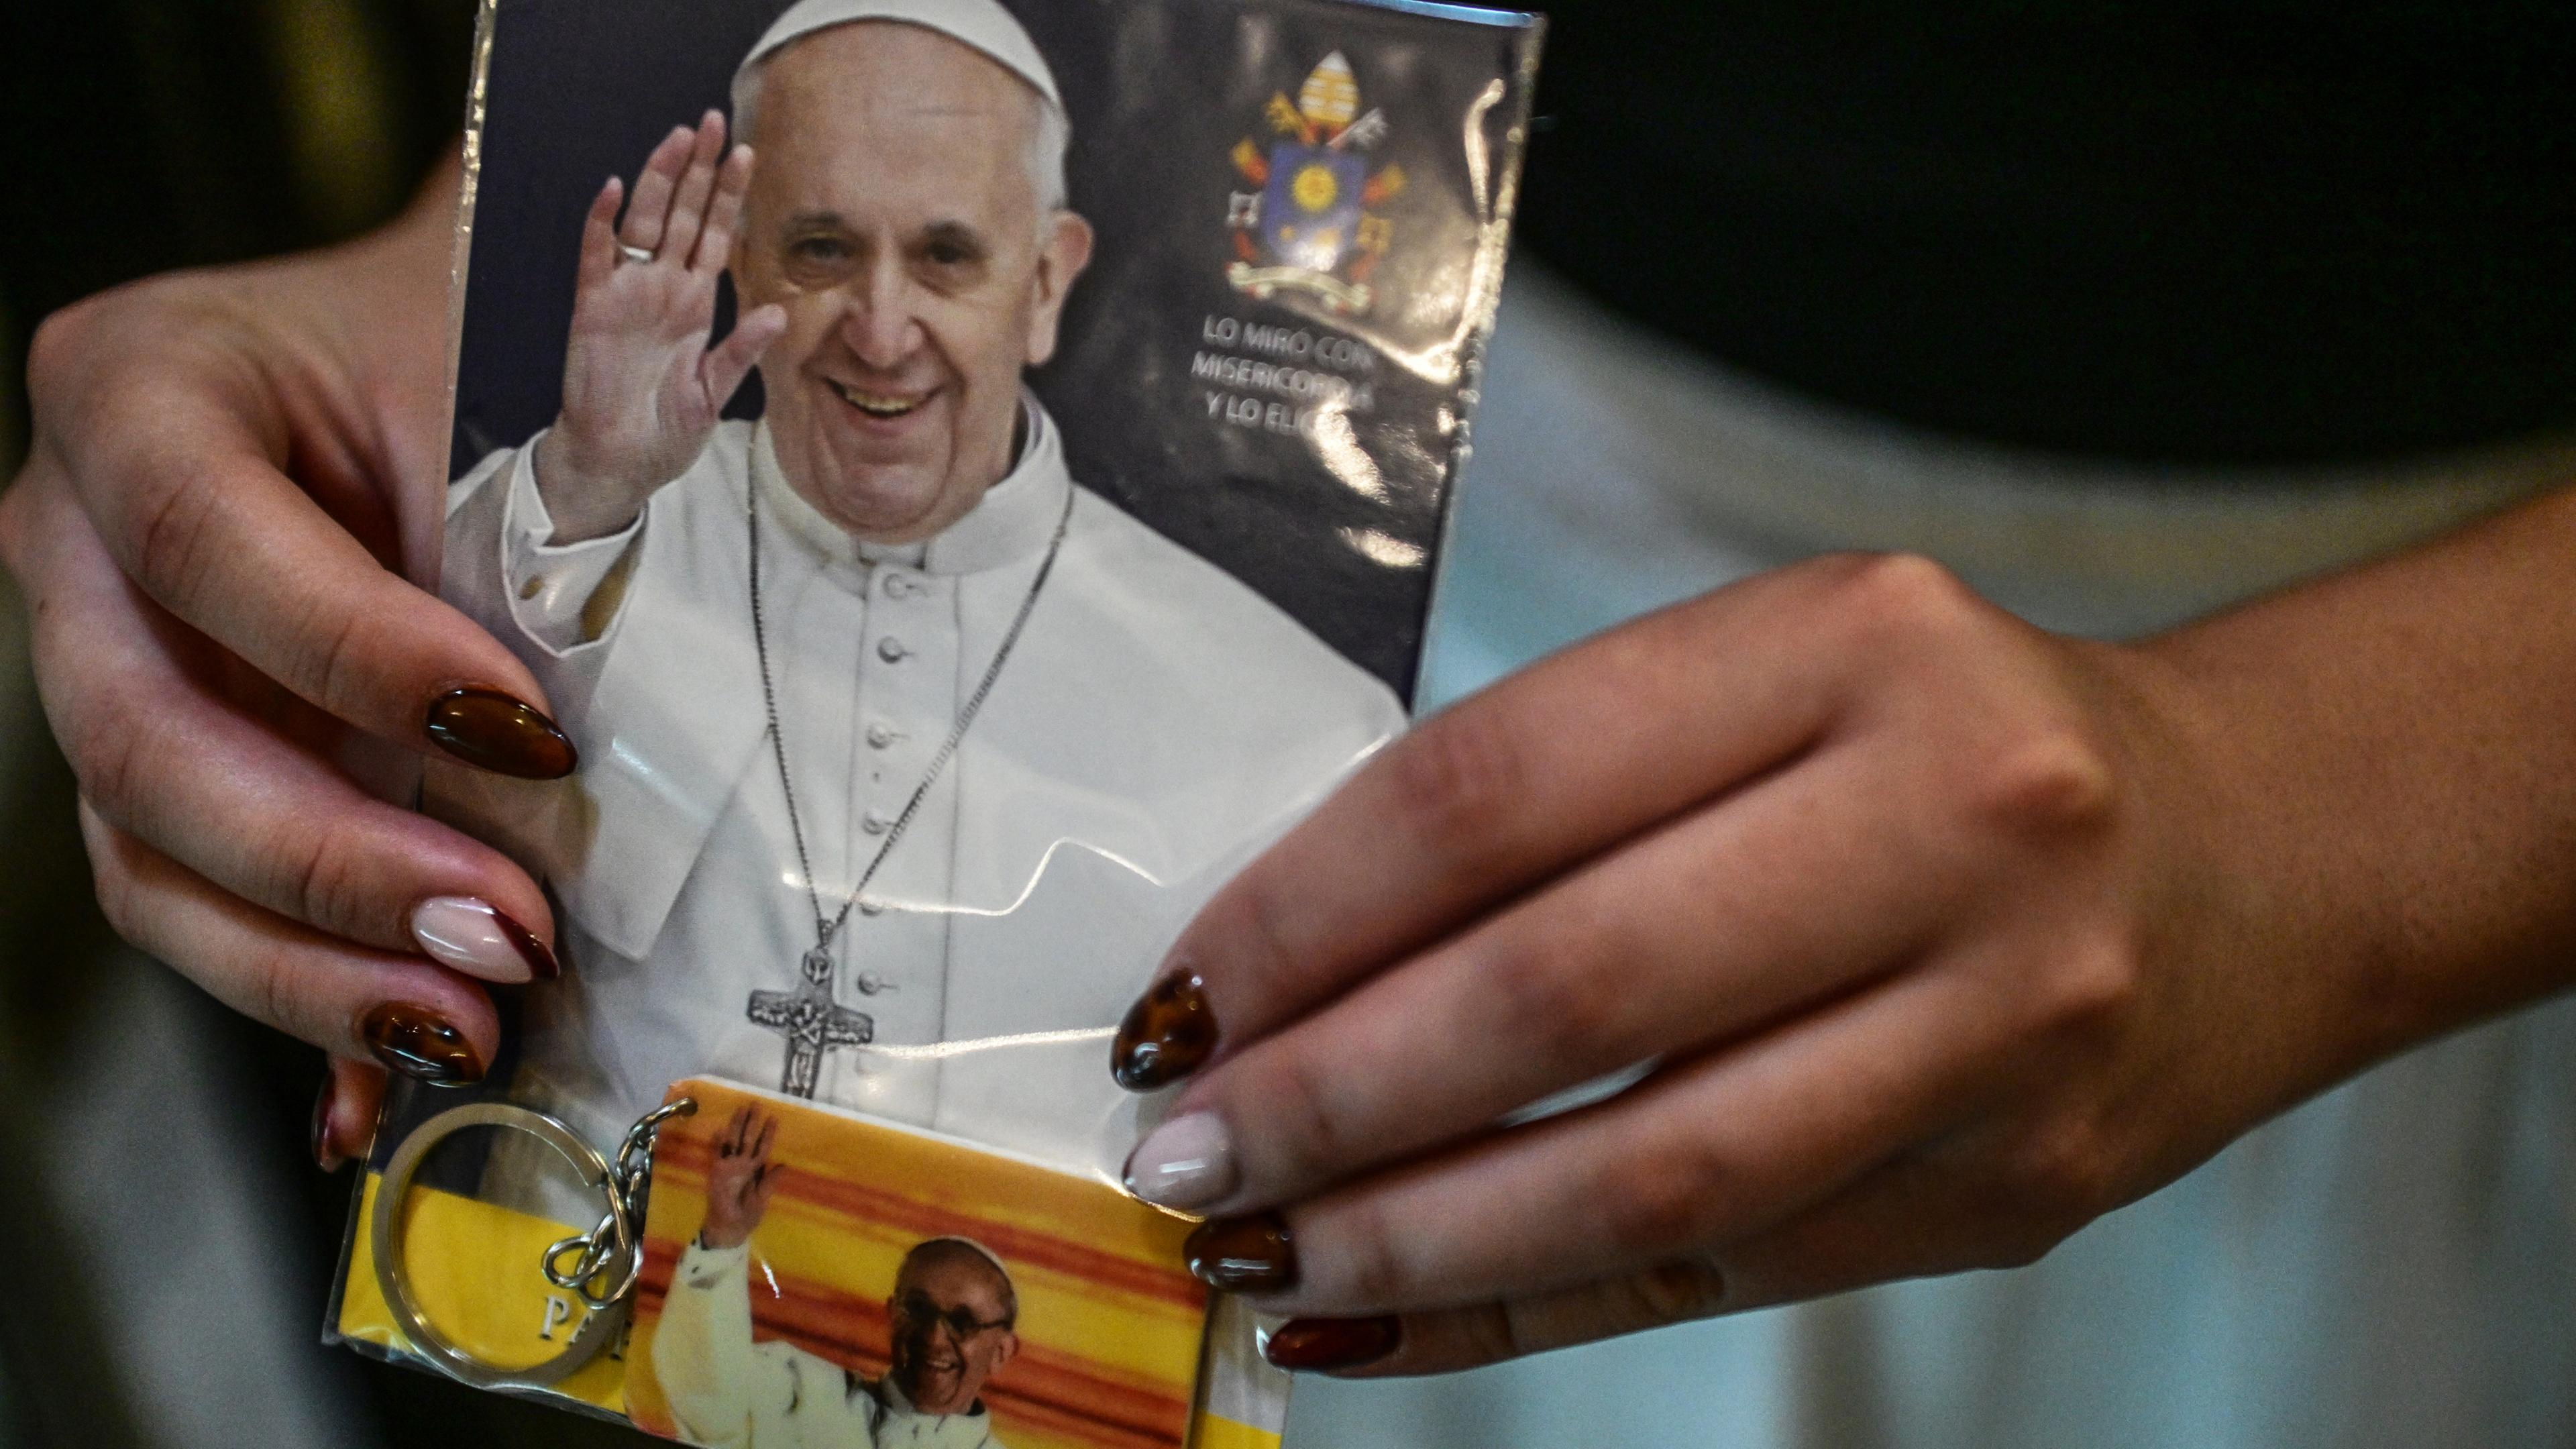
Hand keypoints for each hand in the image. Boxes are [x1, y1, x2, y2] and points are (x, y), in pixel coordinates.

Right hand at [0, 153, 570, 1159]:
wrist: (456, 326)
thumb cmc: (483, 342)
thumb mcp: (499, 402)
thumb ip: (514, 560)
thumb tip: (567, 782)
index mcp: (139, 387)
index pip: (198, 537)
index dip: (350, 653)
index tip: (518, 731)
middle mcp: (77, 532)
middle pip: (145, 734)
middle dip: (332, 860)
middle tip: (503, 932)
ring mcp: (105, 661)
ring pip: (148, 853)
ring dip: (312, 963)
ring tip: (471, 1021)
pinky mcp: (168, 764)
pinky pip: (199, 902)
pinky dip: (304, 992)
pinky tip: (392, 1073)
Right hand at [533, 111, 786, 542]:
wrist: (621, 463)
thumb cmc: (665, 430)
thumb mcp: (715, 390)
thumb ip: (742, 350)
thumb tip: (778, 311)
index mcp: (694, 302)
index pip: (716, 234)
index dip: (730, 194)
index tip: (748, 153)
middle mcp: (662, 287)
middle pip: (683, 213)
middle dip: (699, 168)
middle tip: (714, 122)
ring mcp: (626, 293)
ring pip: (643, 222)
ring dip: (659, 180)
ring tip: (678, 138)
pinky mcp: (592, 309)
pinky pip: (595, 258)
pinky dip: (601, 225)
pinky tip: (611, 190)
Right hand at [700, 1106, 779, 1249]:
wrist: (729, 1229)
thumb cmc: (747, 1216)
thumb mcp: (762, 1199)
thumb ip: (770, 1182)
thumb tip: (784, 1165)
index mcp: (754, 1171)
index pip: (762, 1148)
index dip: (768, 1134)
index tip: (773, 1118)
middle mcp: (742, 1165)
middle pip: (747, 1139)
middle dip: (751, 1122)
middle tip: (755, 1104)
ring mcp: (728, 1168)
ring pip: (732, 1142)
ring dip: (735, 1127)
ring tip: (740, 1110)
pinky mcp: (716, 1174)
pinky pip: (716, 1156)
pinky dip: (717, 1144)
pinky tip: (720, 1131)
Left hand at [1112, 534, 2575, 1375]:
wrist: (2247, 853)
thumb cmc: (1947, 743)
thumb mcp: (1774, 671)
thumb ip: (1567, 783)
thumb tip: (1291, 957)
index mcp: (1848, 646)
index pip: (1500, 786)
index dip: (1306, 906)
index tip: (1185, 988)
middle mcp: (1948, 823)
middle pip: (1568, 987)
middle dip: (1336, 1088)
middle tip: (1187, 1140)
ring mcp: (1998, 1026)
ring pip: (1647, 1169)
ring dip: (1415, 1230)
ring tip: (1259, 1247)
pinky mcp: (2008, 1189)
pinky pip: (1714, 1275)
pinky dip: (1522, 1311)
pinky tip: (1379, 1320)